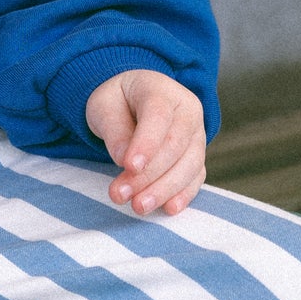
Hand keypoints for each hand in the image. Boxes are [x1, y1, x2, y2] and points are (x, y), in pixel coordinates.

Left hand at [85, 68, 205, 217]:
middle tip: (120, 194)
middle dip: (149, 174)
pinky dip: (184, 194)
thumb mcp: (104, 106)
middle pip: (175, 145)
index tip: (129, 166)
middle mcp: (187, 111)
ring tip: (138, 206)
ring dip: (164, 189)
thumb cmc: (118, 102)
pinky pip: (196, 176)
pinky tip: (168, 209)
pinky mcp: (196, 156)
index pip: (158, 115)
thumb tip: (123, 159)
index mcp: (162, 90)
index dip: (146, 143)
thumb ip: (113, 128)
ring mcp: (196, 134)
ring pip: (189, 164)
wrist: (134, 101)